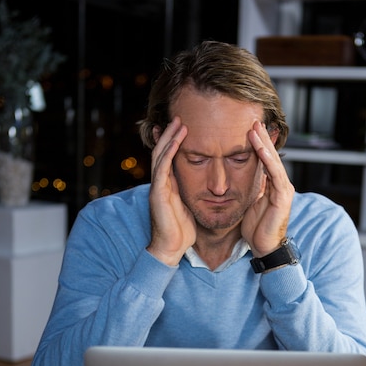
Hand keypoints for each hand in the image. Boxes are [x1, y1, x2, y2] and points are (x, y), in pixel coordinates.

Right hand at [147, 117, 196, 265]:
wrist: (171, 248)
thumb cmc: (182, 232)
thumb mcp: (191, 207)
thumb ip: (193, 194)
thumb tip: (208, 188)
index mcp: (169, 186)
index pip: (169, 159)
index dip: (174, 143)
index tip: (183, 128)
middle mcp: (161, 183)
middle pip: (163, 152)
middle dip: (170, 134)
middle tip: (179, 117)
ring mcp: (158, 186)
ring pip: (161, 154)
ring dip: (169, 137)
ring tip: (178, 121)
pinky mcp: (158, 192)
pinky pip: (163, 166)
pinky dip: (170, 150)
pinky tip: (177, 139)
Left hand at [241, 121, 294, 257]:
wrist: (264, 248)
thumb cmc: (257, 229)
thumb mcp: (251, 203)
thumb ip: (252, 188)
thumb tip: (244, 175)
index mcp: (273, 186)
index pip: (266, 161)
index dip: (259, 145)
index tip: (250, 129)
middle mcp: (281, 185)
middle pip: (271, 157)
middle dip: (263, 139)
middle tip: (254, 121)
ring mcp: (284, 190)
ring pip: (274, 162)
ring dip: (265, 145)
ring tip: (256, 129)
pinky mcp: (282, 197)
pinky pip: (275, 174)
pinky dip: (268, 160)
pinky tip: (261, 149)